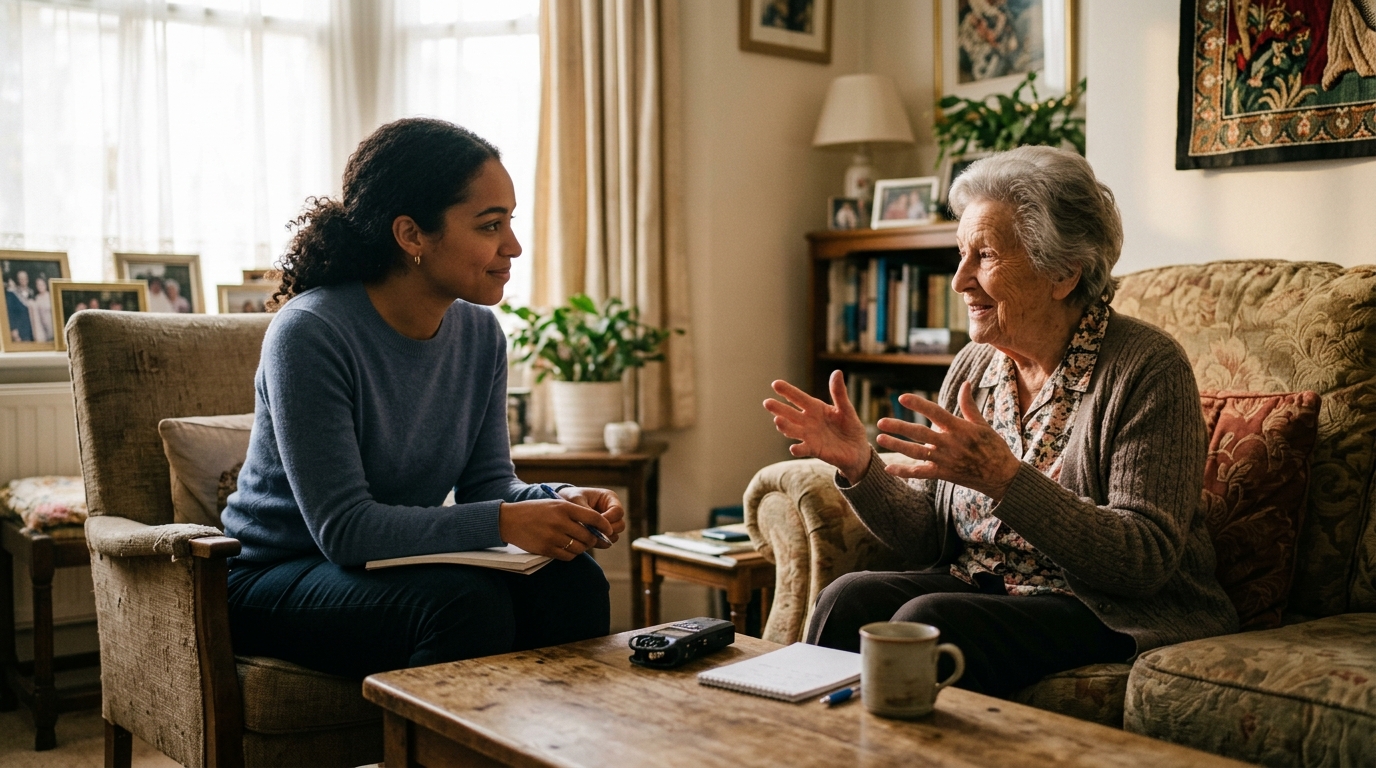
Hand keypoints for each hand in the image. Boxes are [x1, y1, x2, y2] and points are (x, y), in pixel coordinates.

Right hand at [498, 495, 617, 560]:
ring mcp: (553, 536)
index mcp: (564, 507)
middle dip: (594, 539)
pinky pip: (567, 556)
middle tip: (593, 539)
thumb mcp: (554, 504)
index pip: (593, 517)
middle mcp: (560, 522)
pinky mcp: (546, 549)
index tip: (609, 529)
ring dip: (583, 548)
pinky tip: (569, 549)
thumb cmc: (534, 511)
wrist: (509, 520)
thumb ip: (573, 513)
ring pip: (579, 548)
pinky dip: (572, 554)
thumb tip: (595, 526)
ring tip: (579, 544)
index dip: (604, 525)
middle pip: (588, 536)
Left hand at [557, 486, 625, 545]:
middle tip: (593, 533)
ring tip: (589, 537)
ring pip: (615, 535)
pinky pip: (607, 542)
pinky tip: (587, 541)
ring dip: (604, 538)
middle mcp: (612, 511)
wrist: (562, 506)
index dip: (609, 519)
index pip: (618, 511)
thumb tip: (596, 528)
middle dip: (608, 531)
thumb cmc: (570, 498)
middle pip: (620, 525)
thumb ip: (587, 513)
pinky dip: (599, 543)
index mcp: (609, 498)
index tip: (595, 524)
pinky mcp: (603, 533)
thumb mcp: (576, 501)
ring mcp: (609, 523)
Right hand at [764, 370, 871, 482]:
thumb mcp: (846, 408)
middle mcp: (808, 421)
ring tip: (778, 421)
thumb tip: (836, 372)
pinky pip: (804, 449)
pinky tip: (793, 448)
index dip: (787, 391)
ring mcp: (809, 436)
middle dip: (778, 408)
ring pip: (793, 430)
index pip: (798, 397)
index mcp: (815, 408)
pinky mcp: (814, 449)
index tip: (775, 384)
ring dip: (785, 426)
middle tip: (767, 402)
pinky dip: (798, 449)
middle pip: (790, 413)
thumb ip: (839, 393)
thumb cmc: (850, 427)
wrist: (857, 450)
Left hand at [874, 381, 1020, 500]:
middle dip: (899, 427)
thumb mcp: (982, 424)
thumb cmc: (994, 447)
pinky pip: (921, 473)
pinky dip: (905, 471)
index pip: (935, 412)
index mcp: (959, 428)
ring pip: (916, 452)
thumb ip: (969, 405)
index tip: (902, 397)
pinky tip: (889, 469)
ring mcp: (945, 460)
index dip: (918, 404)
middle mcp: (950, 444)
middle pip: (920, 433)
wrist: (1002, 476)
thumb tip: (966, 383)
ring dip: (897, 446)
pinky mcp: (944, 474)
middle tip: (880, 422)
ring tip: (880, 439)